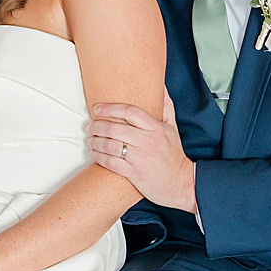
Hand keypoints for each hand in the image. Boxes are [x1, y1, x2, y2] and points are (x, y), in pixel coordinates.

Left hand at [90, 96, 195, 214]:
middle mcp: (147, 141)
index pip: (130, 112)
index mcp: (156, 128)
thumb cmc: (174, 154)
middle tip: (90, 126)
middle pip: (115, 129)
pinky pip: (110, 162)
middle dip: (97, 126)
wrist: (180, 182)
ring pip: (109, 146)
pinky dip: (98, 156)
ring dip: (95, 142)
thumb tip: (162, 88)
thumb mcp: (173, 128)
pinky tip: (94, 153)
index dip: (110, 108)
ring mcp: (139, 158)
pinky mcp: (133, 173)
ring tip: (90, 140)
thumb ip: (166, 107)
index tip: (97, 108)